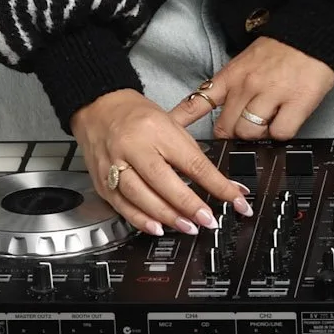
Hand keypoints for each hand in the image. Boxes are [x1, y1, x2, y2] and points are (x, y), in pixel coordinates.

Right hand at [69, 90, 253, 236]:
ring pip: (142, 197)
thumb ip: (190, 152)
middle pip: (165, 181)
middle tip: (208, 220)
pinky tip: (157, 227)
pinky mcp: (101, 181)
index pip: (193, 162)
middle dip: (190, 205)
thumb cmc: (137, 114)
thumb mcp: (170, 123)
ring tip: (188, 227)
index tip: (235, 199)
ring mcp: (114, 165)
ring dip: (168, 217)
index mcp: (157, 129)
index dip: (217, 185)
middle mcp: (134, 146)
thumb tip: (218, 181)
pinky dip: (141, 220)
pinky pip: (122, 206)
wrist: (98, 106)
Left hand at [179, 36, 333, 140]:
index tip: (169, 135)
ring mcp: (271, 94)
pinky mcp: (296, 102)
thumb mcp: (246, 61)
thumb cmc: (283, 49)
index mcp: (232, 74)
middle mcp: (247, 85)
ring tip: (269, 121)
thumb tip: (224, 116)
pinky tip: (286, 119)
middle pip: (225, 128)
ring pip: (250, 133)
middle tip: (244, 130)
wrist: (315, 33)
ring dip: (258, 134)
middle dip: (233, 134)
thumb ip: (233, 87)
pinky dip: (282, 133)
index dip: (181, 122)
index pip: (198, 102)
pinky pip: (280, 133)